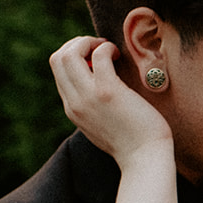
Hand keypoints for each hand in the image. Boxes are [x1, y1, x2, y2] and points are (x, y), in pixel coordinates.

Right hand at [48, 37, 173, 168]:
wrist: (145, 160)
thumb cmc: (132, 142)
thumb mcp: (101, 125)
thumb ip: (93, 107)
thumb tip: (98, 85)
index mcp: (72, 109)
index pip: (58, 71)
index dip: (74, 55)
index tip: (95, 57)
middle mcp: (74, 102)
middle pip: (57, 58)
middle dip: (77, 43)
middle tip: (99, 47)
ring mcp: (88, 97)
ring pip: (68, 53)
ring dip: (88, 42)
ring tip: (107, 49)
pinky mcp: (108, 92)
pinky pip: (98, 55)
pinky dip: (107, 48)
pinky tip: (118, 56)